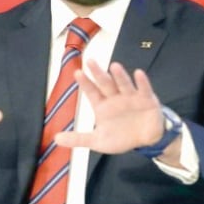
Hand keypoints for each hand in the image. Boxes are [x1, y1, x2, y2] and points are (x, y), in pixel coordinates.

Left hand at [55, 60, 174, 158]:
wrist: (146, 141)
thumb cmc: (121, 136)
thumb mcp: (98, 141)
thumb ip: (79, 138)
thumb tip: (56, 139)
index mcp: (102, 104)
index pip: (91, 91)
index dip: (85, 83)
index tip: (77, 73)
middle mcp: (115, 97)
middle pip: (105, 83)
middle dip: (98, 73)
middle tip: (90, 62)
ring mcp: (131, 97)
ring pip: (123, 84)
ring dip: (119, 76)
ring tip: (114, 66)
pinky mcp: (147, 100)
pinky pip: (144, 90)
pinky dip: (142, 82)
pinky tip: (138, 74)